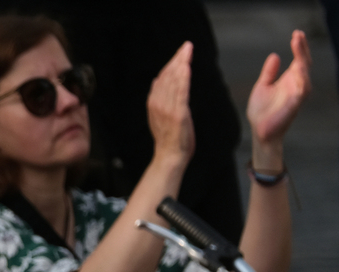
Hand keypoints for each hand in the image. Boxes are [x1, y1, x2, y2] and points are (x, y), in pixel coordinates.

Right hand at [147, 41, 195, 163]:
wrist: (169, 156)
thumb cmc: (169, 138)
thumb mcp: (160, 115)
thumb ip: (159, 97)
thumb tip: (157, 79)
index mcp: (153, 102)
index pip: (162, 77)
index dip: (172, 62)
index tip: (182, 51)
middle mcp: (158, 103)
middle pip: (168, 76)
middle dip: (178, 59)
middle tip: (187, 45)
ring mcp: (167, 109)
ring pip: (174, 81)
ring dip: (181, 64)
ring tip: (188, 51)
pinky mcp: (178, 114)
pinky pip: (181, 93)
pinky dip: (183, 79)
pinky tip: (187, 67)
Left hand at [246, 30, 309, 150]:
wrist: (259, 130)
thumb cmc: (262, 111)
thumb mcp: (262, 86)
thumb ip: (269, 72)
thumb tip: (275, 55)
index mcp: (290, 79)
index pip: (298, 59)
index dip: (299, 47)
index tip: (296, 33)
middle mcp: (296, 84)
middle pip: (304, 63)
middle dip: (302, 49)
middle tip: (298, 35)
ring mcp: (297, 94)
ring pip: (305, 74)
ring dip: (302, 61)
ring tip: (298, 47)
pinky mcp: (294, 105)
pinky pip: (301, 91)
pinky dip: (301, 80)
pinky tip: (297, 69)